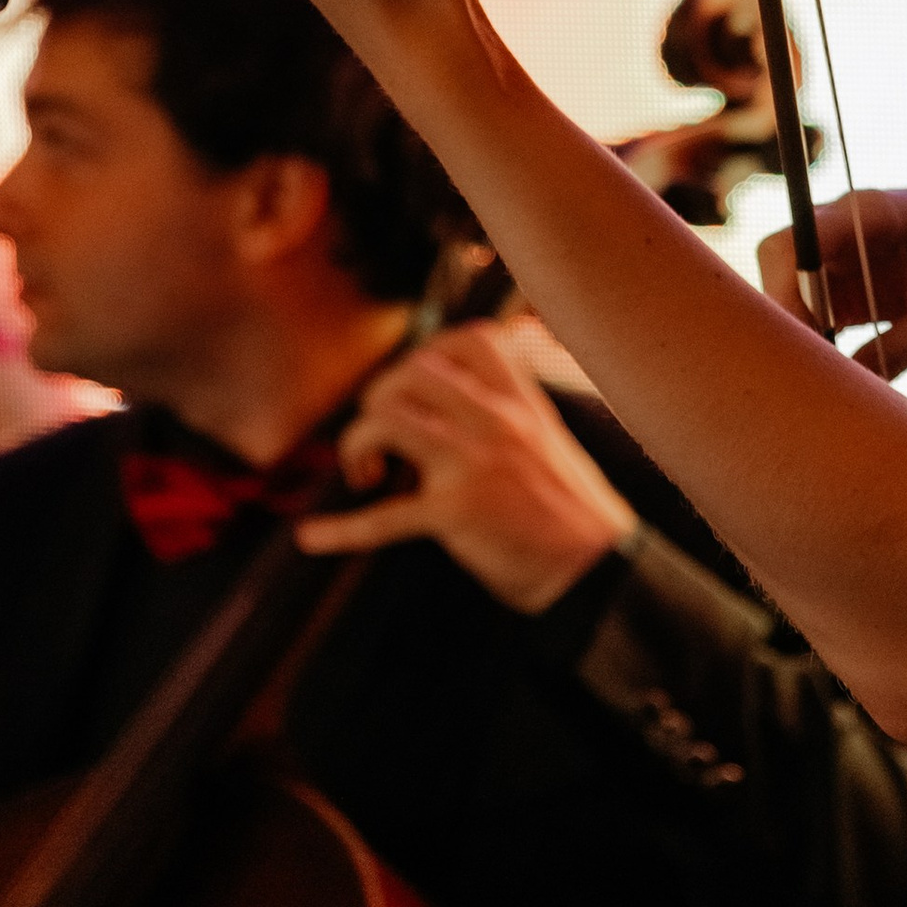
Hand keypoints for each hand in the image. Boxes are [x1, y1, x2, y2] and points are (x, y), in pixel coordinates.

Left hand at [306, 323, 642, 615]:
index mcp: (520, 399)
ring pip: (385, 421)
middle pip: (408, 373)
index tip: (416, 390)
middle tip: (380, 440)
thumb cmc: (567, 504)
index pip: (464, 340)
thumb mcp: (545, 436)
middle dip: (378, 402)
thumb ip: (501, 410)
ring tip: (366, 474)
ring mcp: (475, 462)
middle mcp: (496, 420)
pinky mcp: (458, 513)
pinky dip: (341, 529)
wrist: (593, 565)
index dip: (426, 356)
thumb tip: (439, 397)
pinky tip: (313, 536)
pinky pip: (383, 518)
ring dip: (357, 445)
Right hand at [759, 170, 906, 375]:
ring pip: (788, 290)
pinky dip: (817, 340)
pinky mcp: (844, 274)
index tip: (808, 347)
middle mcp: (842, 223)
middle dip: (786, 323)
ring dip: (801, 335)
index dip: (783, 297)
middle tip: (817, 376)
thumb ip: (903, 348)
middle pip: (779, 268)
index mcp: (870, 214)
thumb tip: (850, 392)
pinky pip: (809, 308)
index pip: (792, 245)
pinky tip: (844, 371)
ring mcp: (839, 248)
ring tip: (834, 380)